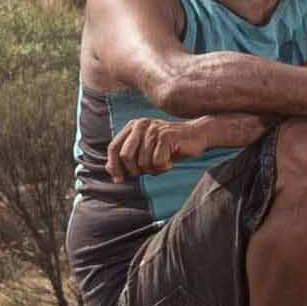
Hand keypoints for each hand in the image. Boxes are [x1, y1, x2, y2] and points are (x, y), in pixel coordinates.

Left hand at [107, 114, 255, 181]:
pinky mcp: (166, 137)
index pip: (113, 148)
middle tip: (148, 172)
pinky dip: (164, 168)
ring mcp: (153, 130)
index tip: (118, 180)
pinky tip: (171, 162)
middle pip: (125, 157)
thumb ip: (128, 157)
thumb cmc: (170, 146)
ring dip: (153, 170)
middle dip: (135, 170)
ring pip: (143, 163)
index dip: (114, 167)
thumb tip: (109, 170)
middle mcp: (140, 125)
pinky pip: (158, 163)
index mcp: (132, 126)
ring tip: (163, 164)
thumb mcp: (146, 151)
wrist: (197, 135)